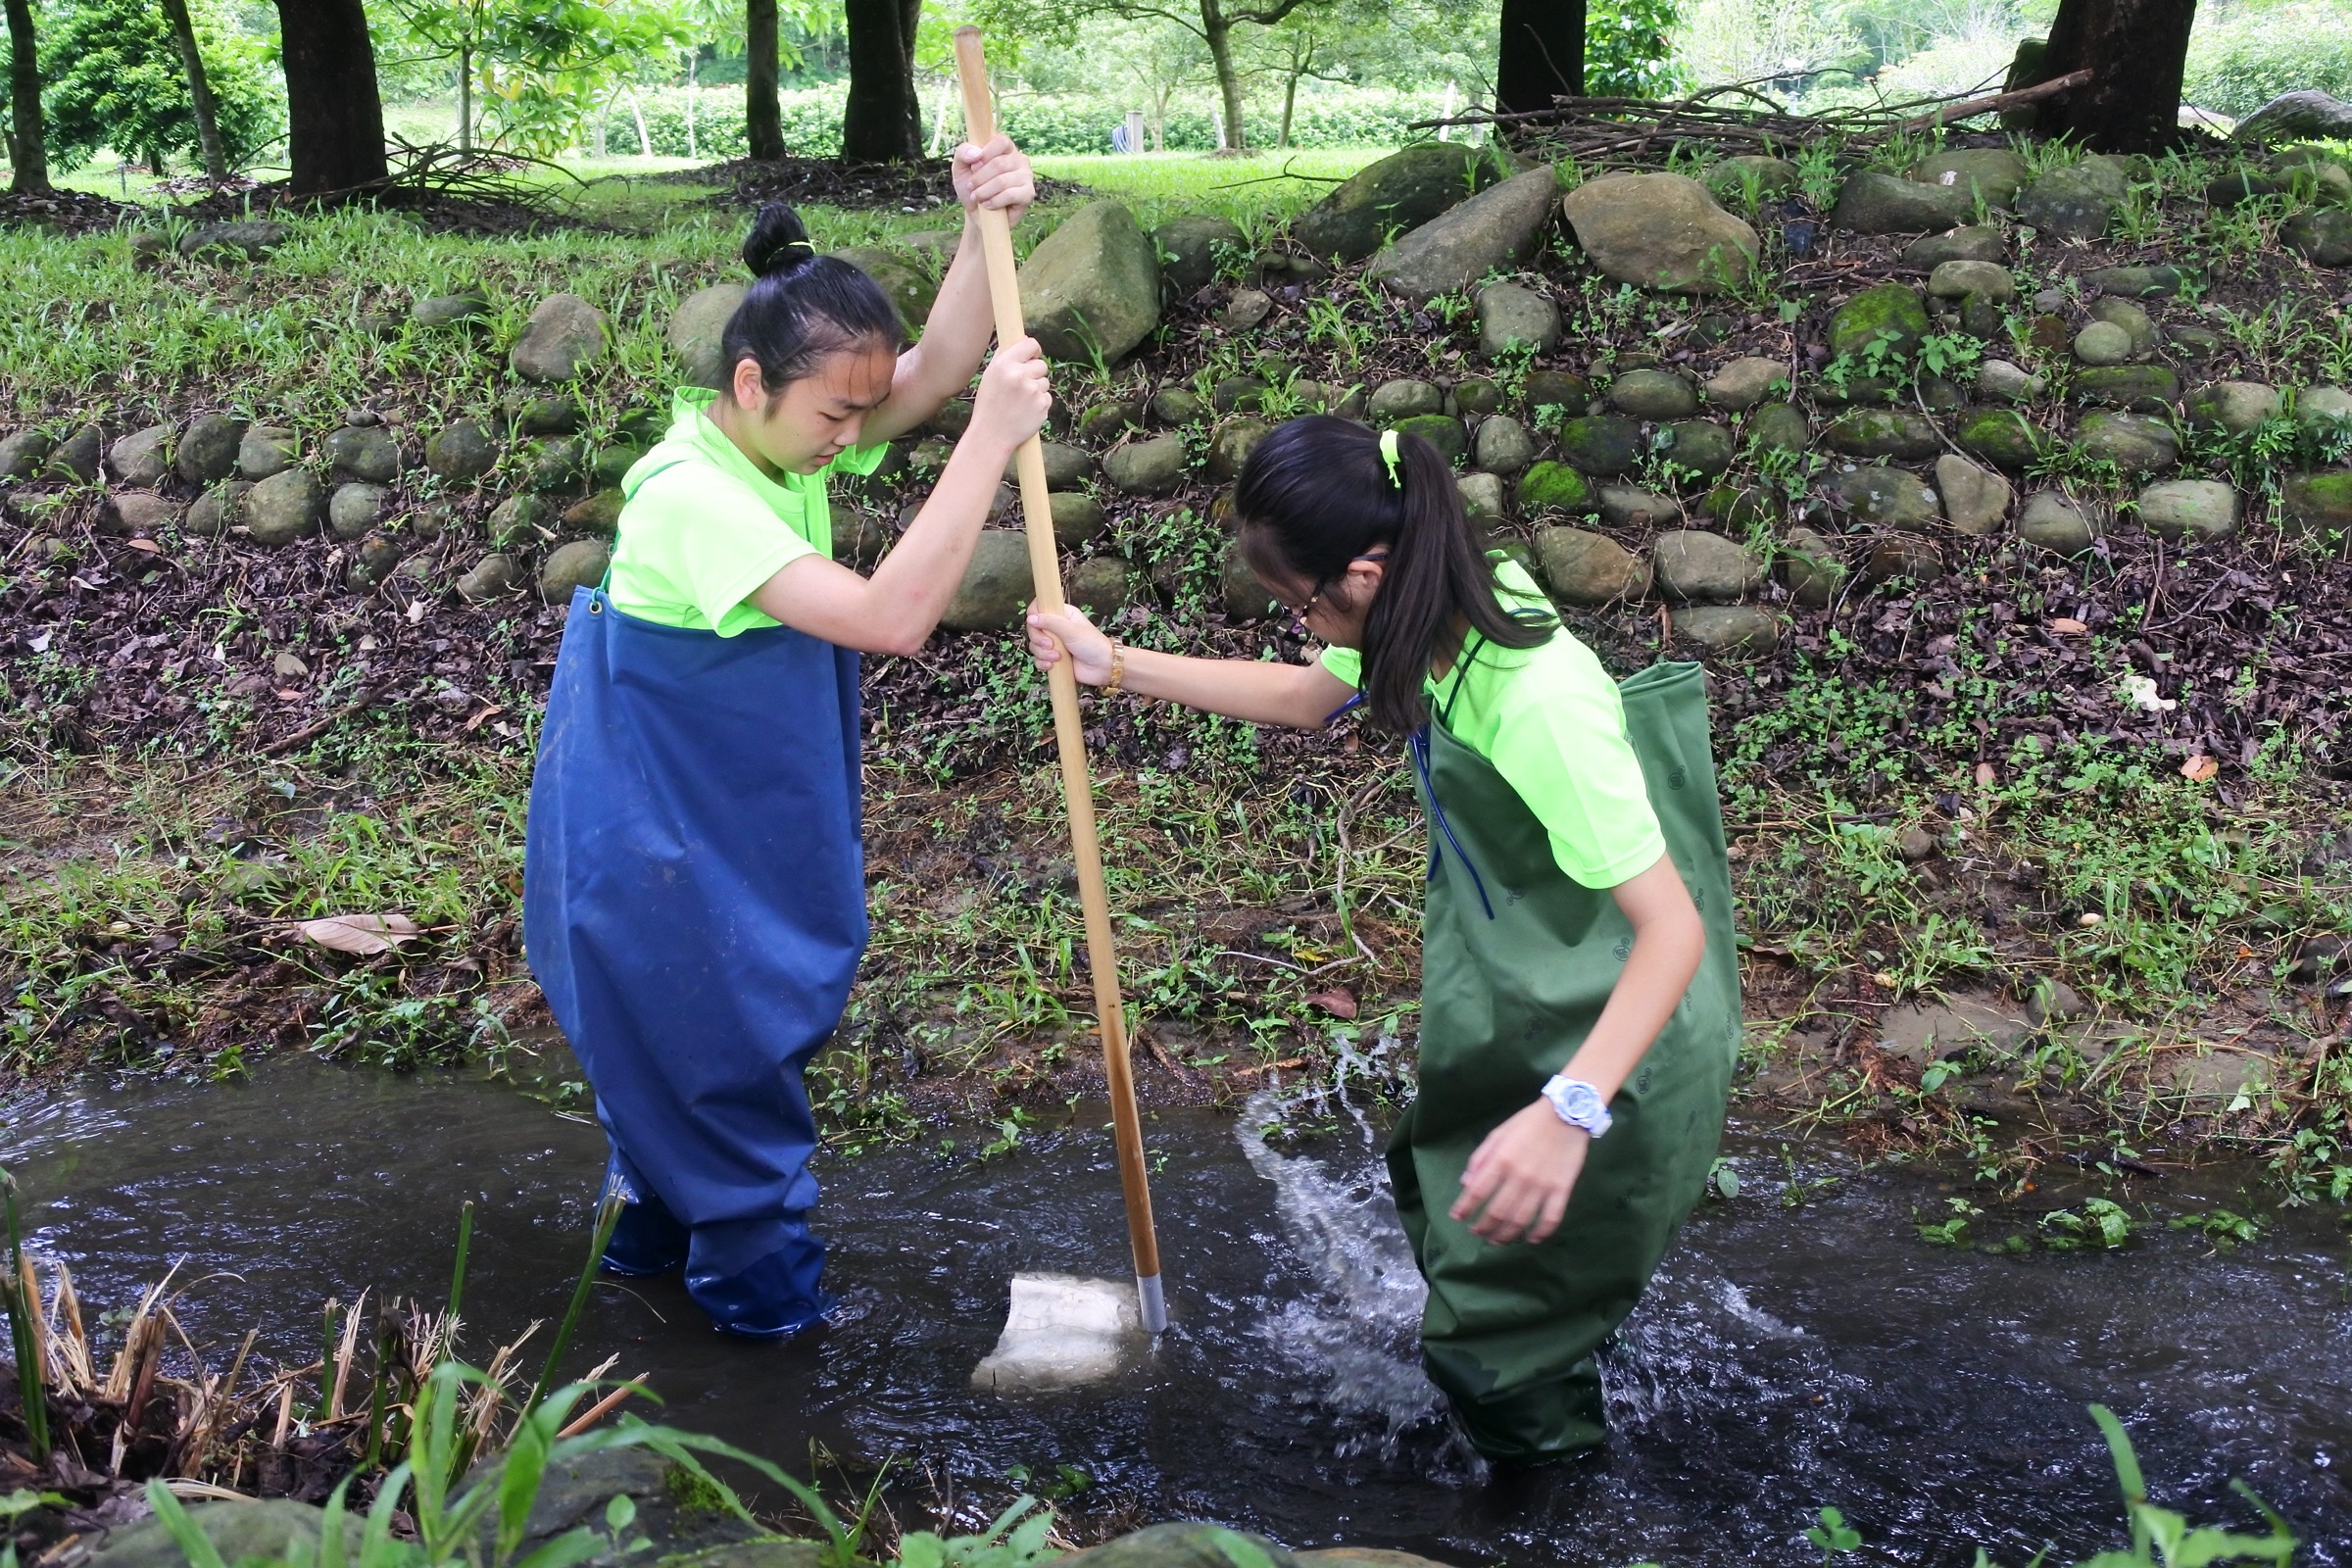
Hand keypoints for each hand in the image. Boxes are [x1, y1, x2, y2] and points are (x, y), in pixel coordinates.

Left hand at [954, 135, 1033, 225]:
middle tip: (971, 187)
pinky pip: (1010, 195)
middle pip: (1000, 163)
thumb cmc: (971, 187)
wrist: (977, 213)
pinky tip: (988, 205)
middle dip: (980, 178)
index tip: (973, 167)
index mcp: (1005, 148)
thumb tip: (976, 153)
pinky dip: (994, 201)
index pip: (1001, 141)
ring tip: (977, 197)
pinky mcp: (1028, 193)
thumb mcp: (960, 167)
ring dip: (984, 191)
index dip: (985, 154)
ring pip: (1003, 181)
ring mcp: (1026, 176)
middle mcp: (1019, 159)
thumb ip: (962, 152)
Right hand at [967, 337, 1050, 453]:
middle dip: (1034, 373)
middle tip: (1021, 387)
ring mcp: (1033, 391)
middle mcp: (1020, 375)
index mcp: (1005, 364)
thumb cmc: (989, 405)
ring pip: (1045, 382)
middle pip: (1041, 364)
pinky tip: (1025, 411)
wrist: (992, 436)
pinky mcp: (1042, 405)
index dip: (1033, 350)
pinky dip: (1039, 404)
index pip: (1030, 344)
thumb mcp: (989, 376)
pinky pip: (1047, 397)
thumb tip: (1021, 339)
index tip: (1032, 356)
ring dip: (1037, 390)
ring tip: (1020, 402)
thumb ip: (1004, 357)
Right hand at [1025, 603, 1115, 684]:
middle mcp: (1056, 627)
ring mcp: (1054, 643)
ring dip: (1043, 653)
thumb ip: (1051, 622)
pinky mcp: (1053, 658)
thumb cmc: (1093, 645)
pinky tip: (1052, 666)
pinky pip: (1038, 659)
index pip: (1039, 607)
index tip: (1036, 624)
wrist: (1103, 667)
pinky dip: (1042, 663)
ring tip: (1057, 657)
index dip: (1034, 615)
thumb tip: (1030, 618)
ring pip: (1034, 645)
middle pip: (1033, 628)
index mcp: (1062, 614)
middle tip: (1050, 645)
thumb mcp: (1072, 631)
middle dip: (1039, 639)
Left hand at [1451, 1099, 1589, 1244]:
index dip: (1464, 1208)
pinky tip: (1531, 1239)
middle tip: (1477, 1232)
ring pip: (1520, 1221)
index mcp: (1501, 1161)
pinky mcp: (1562, 1190)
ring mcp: (1542, 1186)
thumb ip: (1480, 1158)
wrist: (1566, 1114)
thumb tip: (1465, 1184)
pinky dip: (1540, 1233)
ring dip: (1506, 1236)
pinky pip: (1551, 1218)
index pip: (1476, 1192)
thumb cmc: (1528, 1123)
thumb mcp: (1498, 1134)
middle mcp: (1519, 1177)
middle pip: (1497, 1213)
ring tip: (1497, 1240)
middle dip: (1483, 1227)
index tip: (1457, 1217)